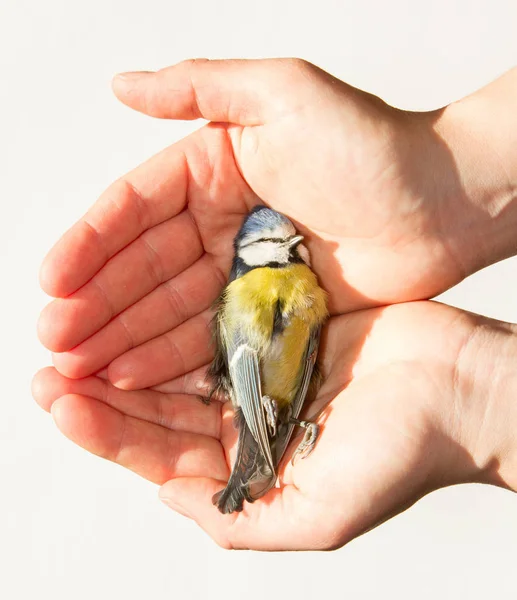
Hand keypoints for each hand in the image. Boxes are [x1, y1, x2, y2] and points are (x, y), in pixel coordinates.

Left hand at [33, 301, 508, 549]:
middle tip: (49, 365)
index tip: (59, 399)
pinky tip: (143, 301)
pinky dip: (178, 316)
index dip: (106, 432)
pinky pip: (214, 322)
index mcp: (249, 467)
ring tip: (78, 333)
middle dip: (100, 391)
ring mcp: (260, 370)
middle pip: (157, 408)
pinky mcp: (278, 328)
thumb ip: (241, 518)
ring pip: (177, 363)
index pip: (159, 454)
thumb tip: (170, 498)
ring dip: (129, 350)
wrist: (461, 387)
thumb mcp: (319, 514)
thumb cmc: (404, 452)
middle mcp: (246, 418)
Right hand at [38, 58, 512, 382]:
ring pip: (170, 309)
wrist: (444, 202)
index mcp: (212, 169)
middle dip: (97, 306)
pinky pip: (211, 336)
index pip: (135, 210)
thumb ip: (201, 88)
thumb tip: (122, 84)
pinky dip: (173, 359)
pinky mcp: (269, 309)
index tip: (52, 282)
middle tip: (56, 341)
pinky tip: (137, 379)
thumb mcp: (283, 94)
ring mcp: (243, 269)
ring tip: (83, 370)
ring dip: (124, 339)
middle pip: (143, 269)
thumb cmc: (373, 144)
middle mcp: (220, 221)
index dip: (89, 245)